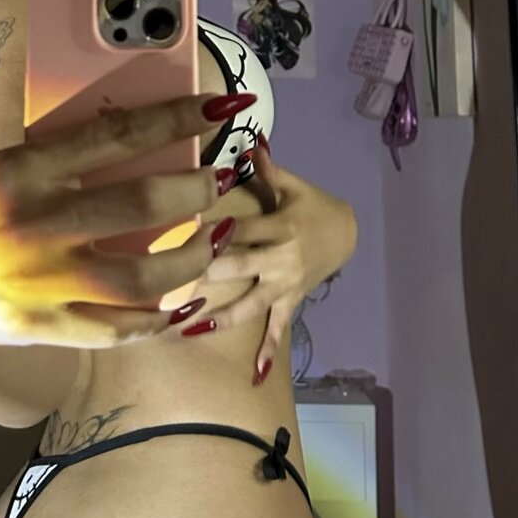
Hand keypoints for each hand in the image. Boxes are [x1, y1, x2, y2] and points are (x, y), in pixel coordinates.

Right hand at [0, 92, 254, 351]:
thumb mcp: (1, 168)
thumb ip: (61, 163)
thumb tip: (141, 149)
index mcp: (24, 169)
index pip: (118, 134)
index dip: (177, 118)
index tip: (220, 108)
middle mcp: (35, 223)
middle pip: (142, 204)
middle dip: (196, 191)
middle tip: (215, 182)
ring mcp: (39, 282)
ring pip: (143, 278)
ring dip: (192, 257)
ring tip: (211, 242)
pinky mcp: (39, 328)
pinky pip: (116, 329)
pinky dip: (157, 318)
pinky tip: (178, 302)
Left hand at [186, 138, 357, 382]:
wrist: (347, 234)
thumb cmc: (312, 205)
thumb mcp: (293, 185)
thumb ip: (267, 168)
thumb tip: (249, 141)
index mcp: (279, 227)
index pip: (240, 228)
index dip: (212, 230)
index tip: (179, 234)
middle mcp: (280, 259)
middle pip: (239, 266)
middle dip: (206, 275)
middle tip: (169, 283)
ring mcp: (284, 285)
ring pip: (250, 304)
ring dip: (221, 317)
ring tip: (188, 326)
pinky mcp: (289, 301)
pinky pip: (277, 328)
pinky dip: (267, 352)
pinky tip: (254, 376)